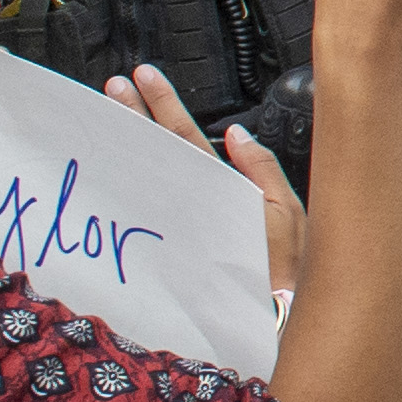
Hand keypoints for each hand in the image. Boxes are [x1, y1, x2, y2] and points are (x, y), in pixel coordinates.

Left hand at [108, 63, 305, 296]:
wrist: (266, 324)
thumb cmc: (284, 274)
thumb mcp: (289, 216)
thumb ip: (262, 171)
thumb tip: (237, 135)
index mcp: (220, 188)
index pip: (184, 135)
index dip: (164, 103)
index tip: (144, 77)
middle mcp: (191, 201)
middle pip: (157, 148)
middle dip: (136, 112)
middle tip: (114, 86)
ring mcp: (177, 221)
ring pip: (148, 171)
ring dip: (130, 138)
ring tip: (112, 111)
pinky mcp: (171, 239)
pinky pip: (147, 200)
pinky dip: (133, 177)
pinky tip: (120, 161)